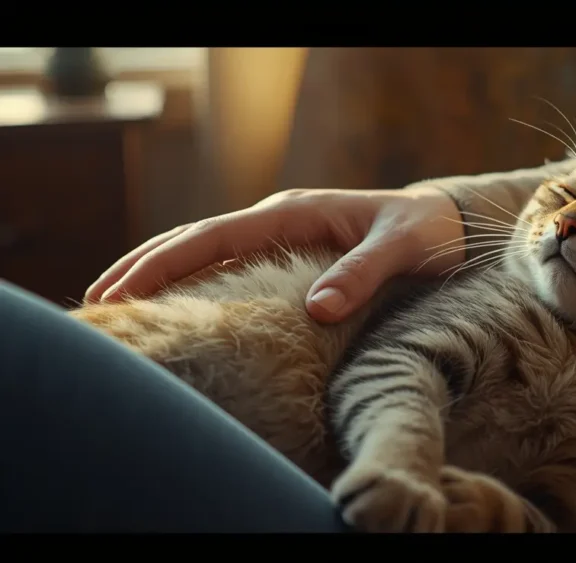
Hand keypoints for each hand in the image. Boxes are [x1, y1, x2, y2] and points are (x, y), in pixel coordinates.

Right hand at [84, 186, 465, 322]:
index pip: (215, 236)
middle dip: (146, 265)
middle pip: (196, 239)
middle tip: (98, 299)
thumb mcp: (402, 249)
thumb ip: (363, 272)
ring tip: (119, 300)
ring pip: (207, 249)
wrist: (448, 224)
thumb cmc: (428, 235)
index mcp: (296, 213)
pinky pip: (230, 263)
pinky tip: (177, 303)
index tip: (125, 288)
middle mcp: (280, 220)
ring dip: (162, 270)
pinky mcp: (291, 253)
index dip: (165, 262)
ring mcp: (282, 235)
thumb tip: (316, 307)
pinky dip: (195, 278)